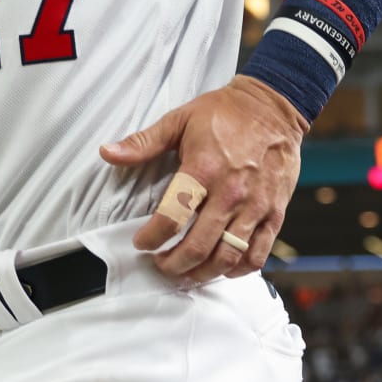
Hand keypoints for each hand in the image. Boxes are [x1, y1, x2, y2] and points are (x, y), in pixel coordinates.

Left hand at [99, 74, 306, 284]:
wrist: (274, 107)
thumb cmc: (226, 113)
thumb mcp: (180, 120)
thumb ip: (143, 142)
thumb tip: (107, 152)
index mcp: (203, 168)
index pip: (171, 218)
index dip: (150, 238)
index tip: (141, 243)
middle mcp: (230, 192)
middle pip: (197, 247)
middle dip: (173, 264)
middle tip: (161, 264)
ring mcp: (255, 206)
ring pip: (227, 257)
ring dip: (202, 273)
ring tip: (186, 273)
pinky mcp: (274, 213)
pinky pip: (257, 254)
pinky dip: (238, 270)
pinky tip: (222, 268)